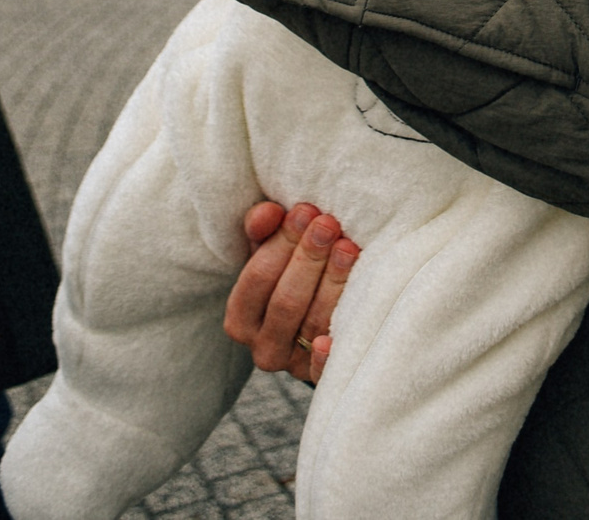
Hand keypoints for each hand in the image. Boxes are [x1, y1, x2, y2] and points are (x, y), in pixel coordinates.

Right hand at [224, 200, 357, 383]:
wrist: (316, 321)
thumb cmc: (291, 276)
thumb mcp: (270, 253)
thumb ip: (263, 229)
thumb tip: (268, 212)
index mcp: (240, 319)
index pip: (258, 278)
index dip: (281, 242)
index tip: (306, 210)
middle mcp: (262, 348)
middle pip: (286, 302)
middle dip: (309, 258)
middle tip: (329, 223)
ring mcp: (294, 366)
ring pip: (313, 324)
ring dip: (332, 283)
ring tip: (348, 247)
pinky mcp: (323, 377)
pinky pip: (324, 370)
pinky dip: (327, 355)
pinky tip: (336, 332)